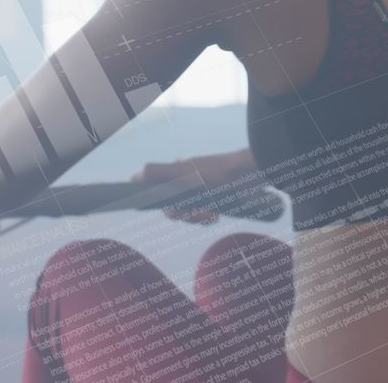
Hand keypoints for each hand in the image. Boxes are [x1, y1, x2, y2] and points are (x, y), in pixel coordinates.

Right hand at [131, 150, 255, 224]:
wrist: (252, 175)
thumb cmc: (219, 172)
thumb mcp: (187, 172)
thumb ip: (159, 172)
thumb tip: (134, 176)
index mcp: (176, 171)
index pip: (155, 189)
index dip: (154, 199)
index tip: (156, 207)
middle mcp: (185, 180)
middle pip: (172, 206)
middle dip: (184, 213)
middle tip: (198, 213)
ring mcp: (199, 191)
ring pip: (187, 213)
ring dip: (197, 217)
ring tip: (211, 214)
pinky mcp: (212, 200)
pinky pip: (202, 215)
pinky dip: (207, 216)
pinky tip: (216, 214)